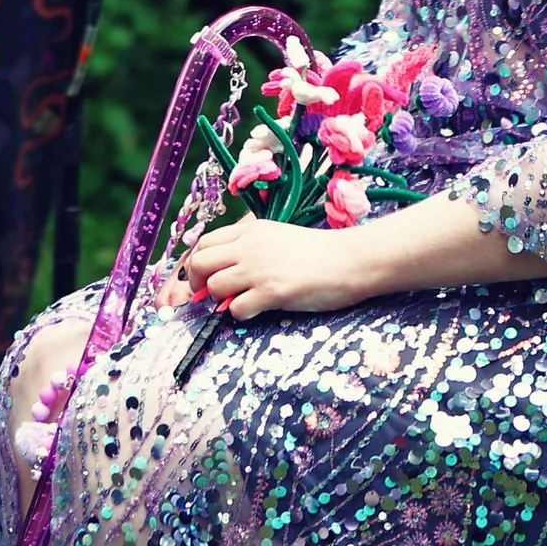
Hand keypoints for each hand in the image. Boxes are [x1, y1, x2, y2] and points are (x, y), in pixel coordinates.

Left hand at [176, 217, 379, 317]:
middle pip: (200, 263)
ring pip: (214, 286)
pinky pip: (236, 308)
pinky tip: (256, 310)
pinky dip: (240, 314)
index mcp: (249, 231)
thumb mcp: (277, 236)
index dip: (197, 263)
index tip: (202, 277)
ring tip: (239, 301)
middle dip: (197, 282)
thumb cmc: (317, 252)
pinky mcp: (272, 292)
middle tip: (210, 294)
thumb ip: (251, 247)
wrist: (349, 260)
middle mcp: (249, 247)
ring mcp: (259, 269)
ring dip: (221, 299)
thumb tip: (226, 267)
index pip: (205, 243)